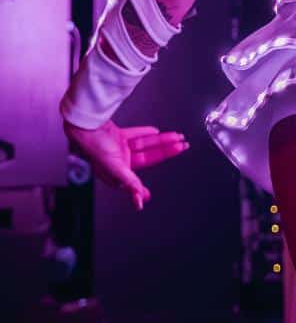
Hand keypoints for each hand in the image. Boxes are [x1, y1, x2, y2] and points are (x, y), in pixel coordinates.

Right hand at [63, 119, 188, 210]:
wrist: (85, 123)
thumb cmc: (93, 145)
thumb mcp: (114, 166)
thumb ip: (129, 182)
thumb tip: (139, 199)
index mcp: (115, 173)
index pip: (135, 181)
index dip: (142, 188)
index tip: (147, 197)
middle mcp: (117, 161)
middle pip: (147, 157)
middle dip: (165, 152)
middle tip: (182, 147)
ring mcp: (117, 148)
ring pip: (144, 145)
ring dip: (161, 140)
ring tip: (177, 137)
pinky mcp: (117, 135)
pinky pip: (135, 135)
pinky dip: (145, 133)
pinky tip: (156, 132)